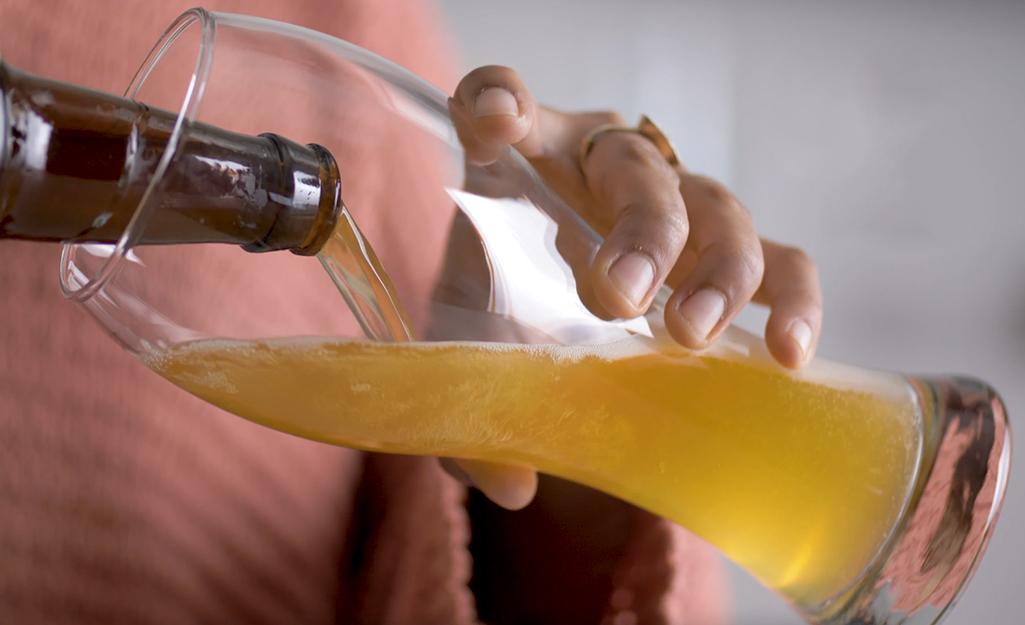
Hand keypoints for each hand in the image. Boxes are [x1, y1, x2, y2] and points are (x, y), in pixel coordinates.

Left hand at [440, 66, 822, 509]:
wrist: (556, 319)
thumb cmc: (500, 306)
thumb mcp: (468, 340)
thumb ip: (469, 395)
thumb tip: (510, 481)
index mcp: (524, 162)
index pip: (500, 100)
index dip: (498, 97)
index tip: (496, 121)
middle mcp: (606, 169)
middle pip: (636, 166)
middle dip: (637, 230)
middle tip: (618, 298)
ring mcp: (680, 205)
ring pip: (720, 207)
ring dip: (715, 270)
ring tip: (694, 334)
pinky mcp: (731, 252)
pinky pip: (784, 258)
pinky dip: (794, 301)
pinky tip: (787, 353)